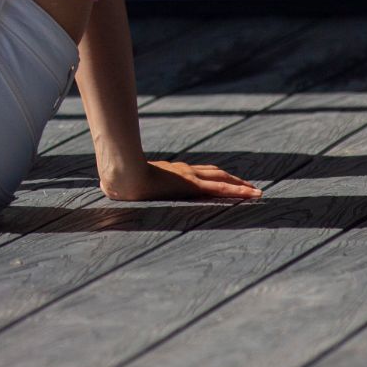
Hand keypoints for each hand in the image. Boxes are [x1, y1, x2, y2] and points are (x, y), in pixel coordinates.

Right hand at [102, 160, 260, 202]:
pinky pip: (220, 189)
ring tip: (256, 193)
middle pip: (215, 174)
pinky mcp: (191, 185)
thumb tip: (109, 189)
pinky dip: (238, 191)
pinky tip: (251, 194)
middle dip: (234, 180)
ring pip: (222, 180)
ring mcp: (189, 177)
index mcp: (172, 172)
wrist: (122, 174)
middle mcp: (184, 171)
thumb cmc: (122, 180)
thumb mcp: (129, 184)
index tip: (228, 182)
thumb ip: (127, 186)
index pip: (200, 173)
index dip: (216, 177)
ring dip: (240, 186)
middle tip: (250, 187)